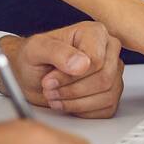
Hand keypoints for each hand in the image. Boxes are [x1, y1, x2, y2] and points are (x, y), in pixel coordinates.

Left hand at [0, 22, 124, 117]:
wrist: (30, 76)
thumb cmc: (33, 59)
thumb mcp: (36, 49)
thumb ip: (57, 52)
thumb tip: (82, 64)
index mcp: (95, 33)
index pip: (96, 60)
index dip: (71, 76)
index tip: (49, 79)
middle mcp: (108, 50)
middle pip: (104, 79)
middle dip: (72, 90)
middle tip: (49, 90)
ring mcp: (113, 72)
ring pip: (107, 95)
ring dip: (75, 102)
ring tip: (54, 96)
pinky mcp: (111, 93)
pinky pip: (106, 108)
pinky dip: (82, 110)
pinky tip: (66, 103)